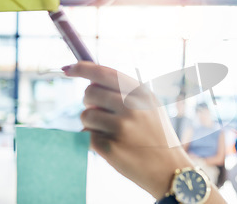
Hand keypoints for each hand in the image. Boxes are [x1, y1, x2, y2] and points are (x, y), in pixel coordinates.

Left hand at [63, 62, 192, 199]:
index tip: (67, 69)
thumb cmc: (156, 135)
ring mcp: (121, 127)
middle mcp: (132, 106)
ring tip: (112, 133)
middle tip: (103, 114)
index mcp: (141, 93)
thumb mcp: (150, 106)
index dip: (82, 68)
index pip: (104, 73)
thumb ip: (125, 92)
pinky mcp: (111, 147)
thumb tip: (90, 82)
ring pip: (86, 115)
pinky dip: (94, 140)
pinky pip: (87, 136)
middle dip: (90, 102)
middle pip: (89, 93)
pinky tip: (113, 146)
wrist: (168, 168)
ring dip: (92, 124)